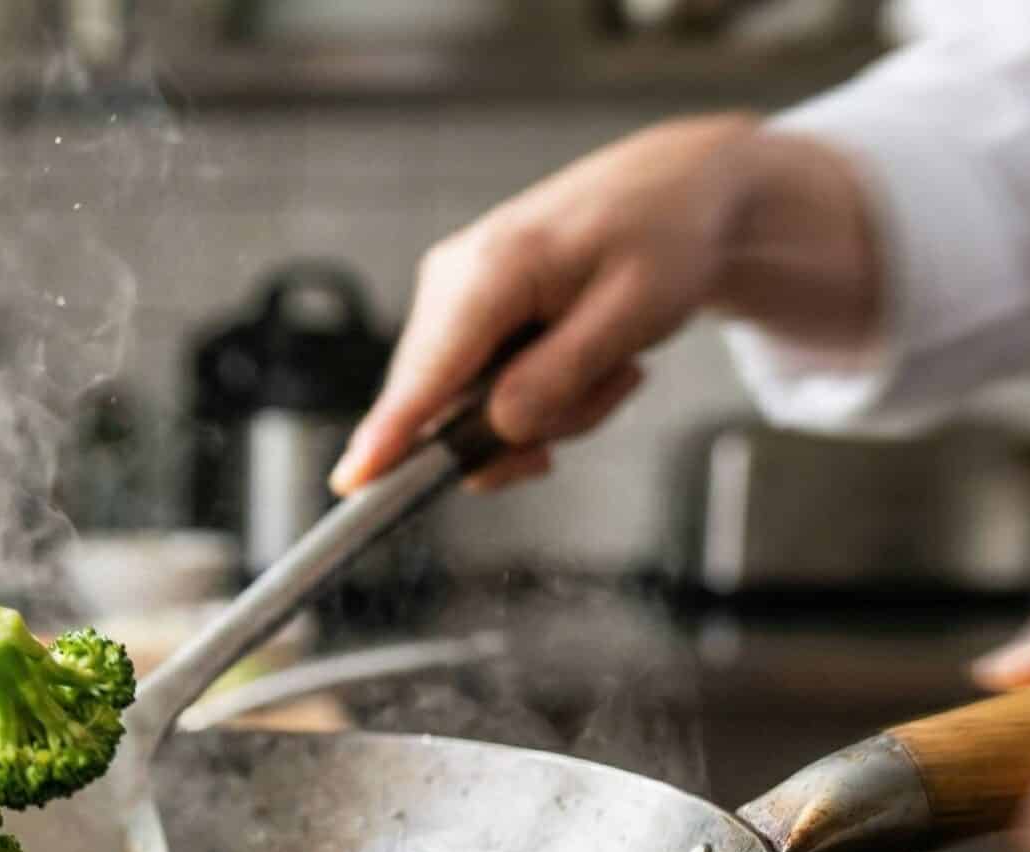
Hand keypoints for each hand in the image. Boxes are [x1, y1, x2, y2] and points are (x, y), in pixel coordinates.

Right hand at [331, 113, 877, 492]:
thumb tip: (497, 431)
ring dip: (546, 410)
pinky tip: (584, 360)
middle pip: (446, 406)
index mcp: (492, 268)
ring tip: (612, 364)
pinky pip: (479, 390)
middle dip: (528, 425)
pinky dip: (537, 394)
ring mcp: (450, 296)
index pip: (427, 373)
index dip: (390, 435)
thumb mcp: (634, 314)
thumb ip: (560, 377)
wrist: (677, 191)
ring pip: (468, 407)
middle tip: (614, 384)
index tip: (353, 482)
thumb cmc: (663, 238)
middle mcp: (451, 281)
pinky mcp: (462, 313)